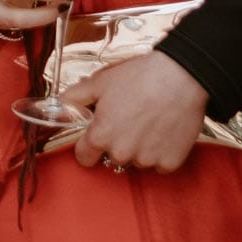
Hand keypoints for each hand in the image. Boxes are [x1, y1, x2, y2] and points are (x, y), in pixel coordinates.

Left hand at [59, 51, 209, 173]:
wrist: (181, 76)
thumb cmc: (140, 77)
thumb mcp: (100, 81)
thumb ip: (76, 96)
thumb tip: (61, 104)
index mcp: (100, 136)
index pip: (84, 157)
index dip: (88, 145)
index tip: (96, 136)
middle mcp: (121, 153)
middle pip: (111, 157)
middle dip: (117, 142)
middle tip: (129, 120)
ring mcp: (147, 160)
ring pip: (136, 160)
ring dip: (140, 148)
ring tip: (150, 122)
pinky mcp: (170, 162)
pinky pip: (160, 164)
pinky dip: (161, 153)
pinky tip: (165, 131)